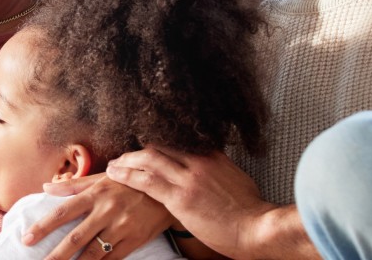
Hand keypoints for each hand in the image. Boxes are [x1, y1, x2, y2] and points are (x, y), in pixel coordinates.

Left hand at [25, 173, 172, 259]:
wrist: (166, 189)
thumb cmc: (129, 182)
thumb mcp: (103, 178)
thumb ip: (73, 185)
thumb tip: (46, 188)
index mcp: (96, 194)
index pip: (63, 212)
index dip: (44, 227)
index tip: (27, 239)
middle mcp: (107, 211)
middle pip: (76, 238)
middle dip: (56, 255)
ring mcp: (121, 228)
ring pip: (94, 253)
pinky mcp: (134, 240)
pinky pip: (113, 259)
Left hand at [106, 146, 314, 259]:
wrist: (257, 228)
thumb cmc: (250, 212)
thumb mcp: (237, 180)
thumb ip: (219, 171)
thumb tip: (212, 171)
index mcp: (213, 156)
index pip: (177, 142)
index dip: (157, 146)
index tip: (145, 150)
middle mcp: (199, 161)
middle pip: (159, 147)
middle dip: (138, 151)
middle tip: (124, 156)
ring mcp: (189, 178)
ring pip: (149, 159)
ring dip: (127, 161)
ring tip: (114, 165)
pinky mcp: (180, 197)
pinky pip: (146, 181)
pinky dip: (127, 175)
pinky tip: (115, 174)